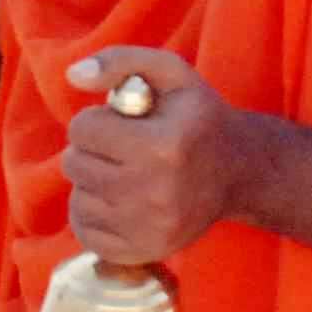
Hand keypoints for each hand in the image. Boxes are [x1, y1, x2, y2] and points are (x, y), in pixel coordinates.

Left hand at [58, 47, 263, 268]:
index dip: (96, 120)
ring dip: (91, 182)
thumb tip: (72, 75)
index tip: (118, 123)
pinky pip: (86, 232)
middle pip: (75, 165)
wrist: (238, 172)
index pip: (83, 129)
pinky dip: (92, 214)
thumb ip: (120, 60)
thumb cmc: (197, 116)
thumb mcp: (170, 73)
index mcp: (162, 145)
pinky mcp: (144, 251)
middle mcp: (155, 192)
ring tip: (121, 172)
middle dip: (91, 150)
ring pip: (78, 199)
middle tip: (119, 148)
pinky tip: (117, 200)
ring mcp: (149, 227)